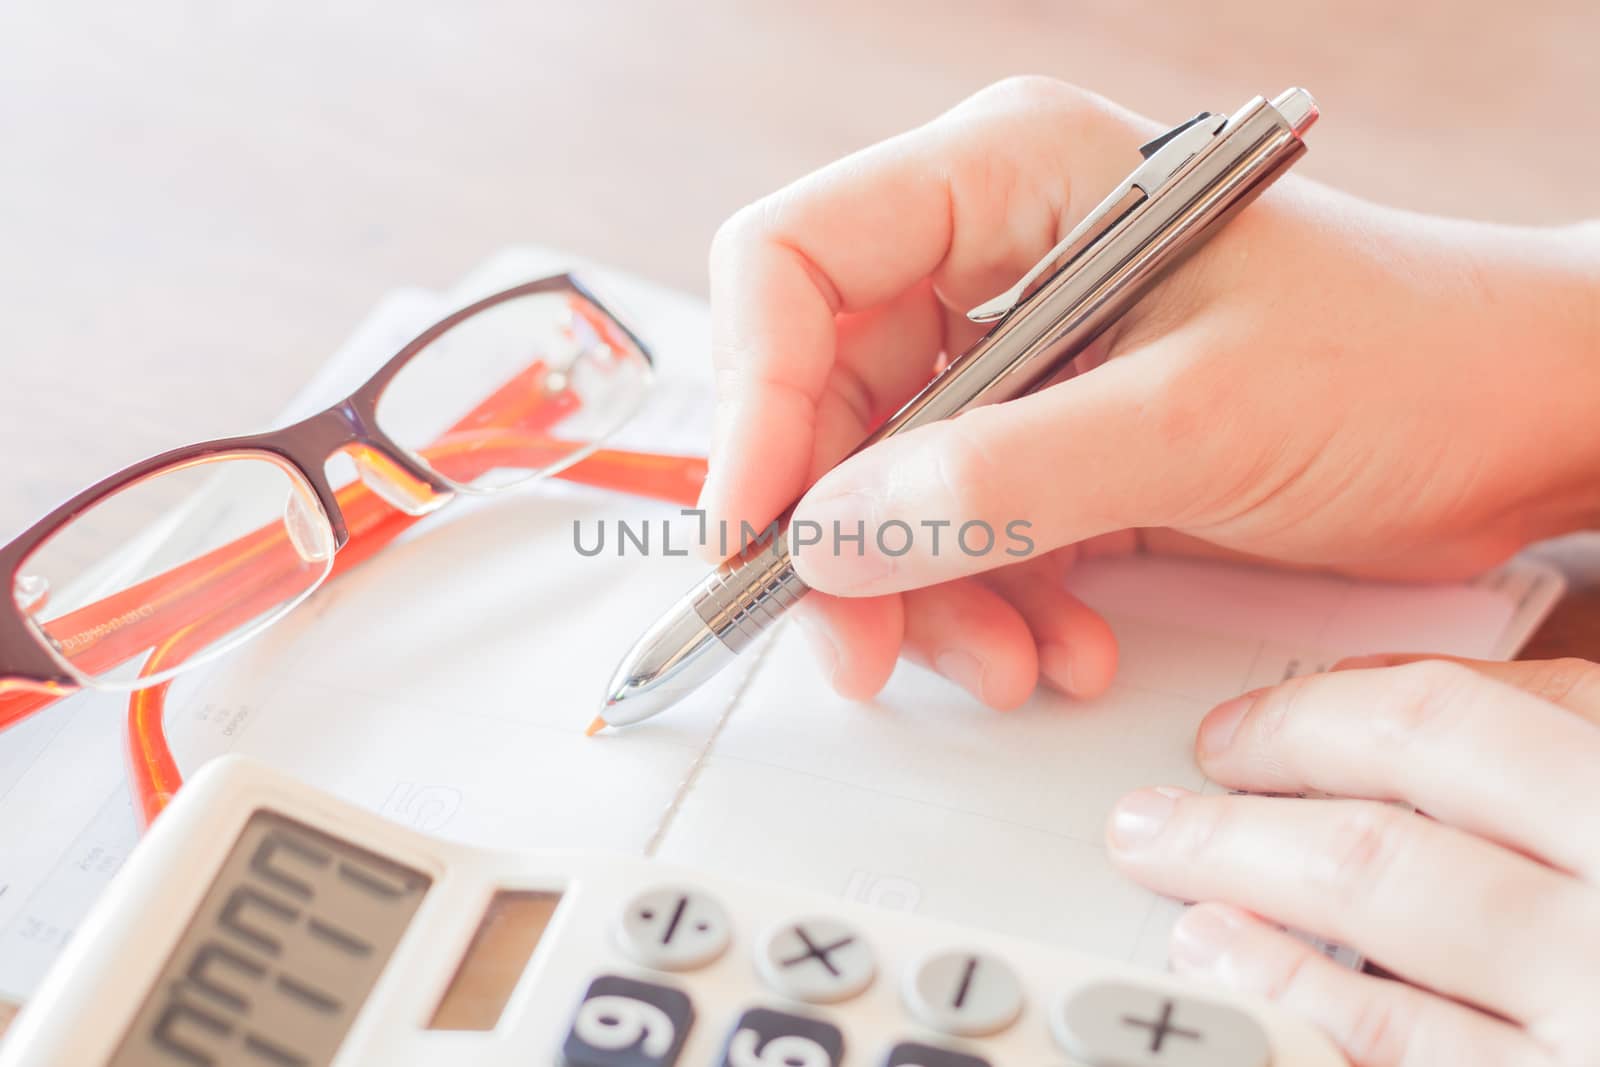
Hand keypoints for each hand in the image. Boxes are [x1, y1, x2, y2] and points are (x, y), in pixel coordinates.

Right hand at [700, 75, 1599, 707]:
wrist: (1510, 424)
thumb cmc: (1401, 363)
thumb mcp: (1196, 418)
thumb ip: (1003, 476)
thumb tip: (829, 537)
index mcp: (1010, 179)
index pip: (795, 262)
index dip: (753, 397)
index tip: (758, 528)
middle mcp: (991, 258)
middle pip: (825, 395)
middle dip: (840, 536)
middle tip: (858, 645)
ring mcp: (1016, 357)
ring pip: (882, 485)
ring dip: (921, 594)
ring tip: (1005, 661)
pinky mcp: (1046, 439)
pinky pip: (955, 529)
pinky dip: (985, 604)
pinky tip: (1058, 643)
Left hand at [1106, 654, 1599, 1065]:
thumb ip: (1542, 745)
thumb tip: (1365, 700)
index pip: (1455, 722)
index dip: (1314, 718)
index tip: (1243, 733)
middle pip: (1395, 825)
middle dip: (1250, 805)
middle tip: (1165, 806)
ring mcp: (1598, 1017)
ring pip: (1386, 909)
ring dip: (1247, 882)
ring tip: (1175, 872)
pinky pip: (1401, 1048)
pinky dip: (1297, 998)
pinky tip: (1234, 967)